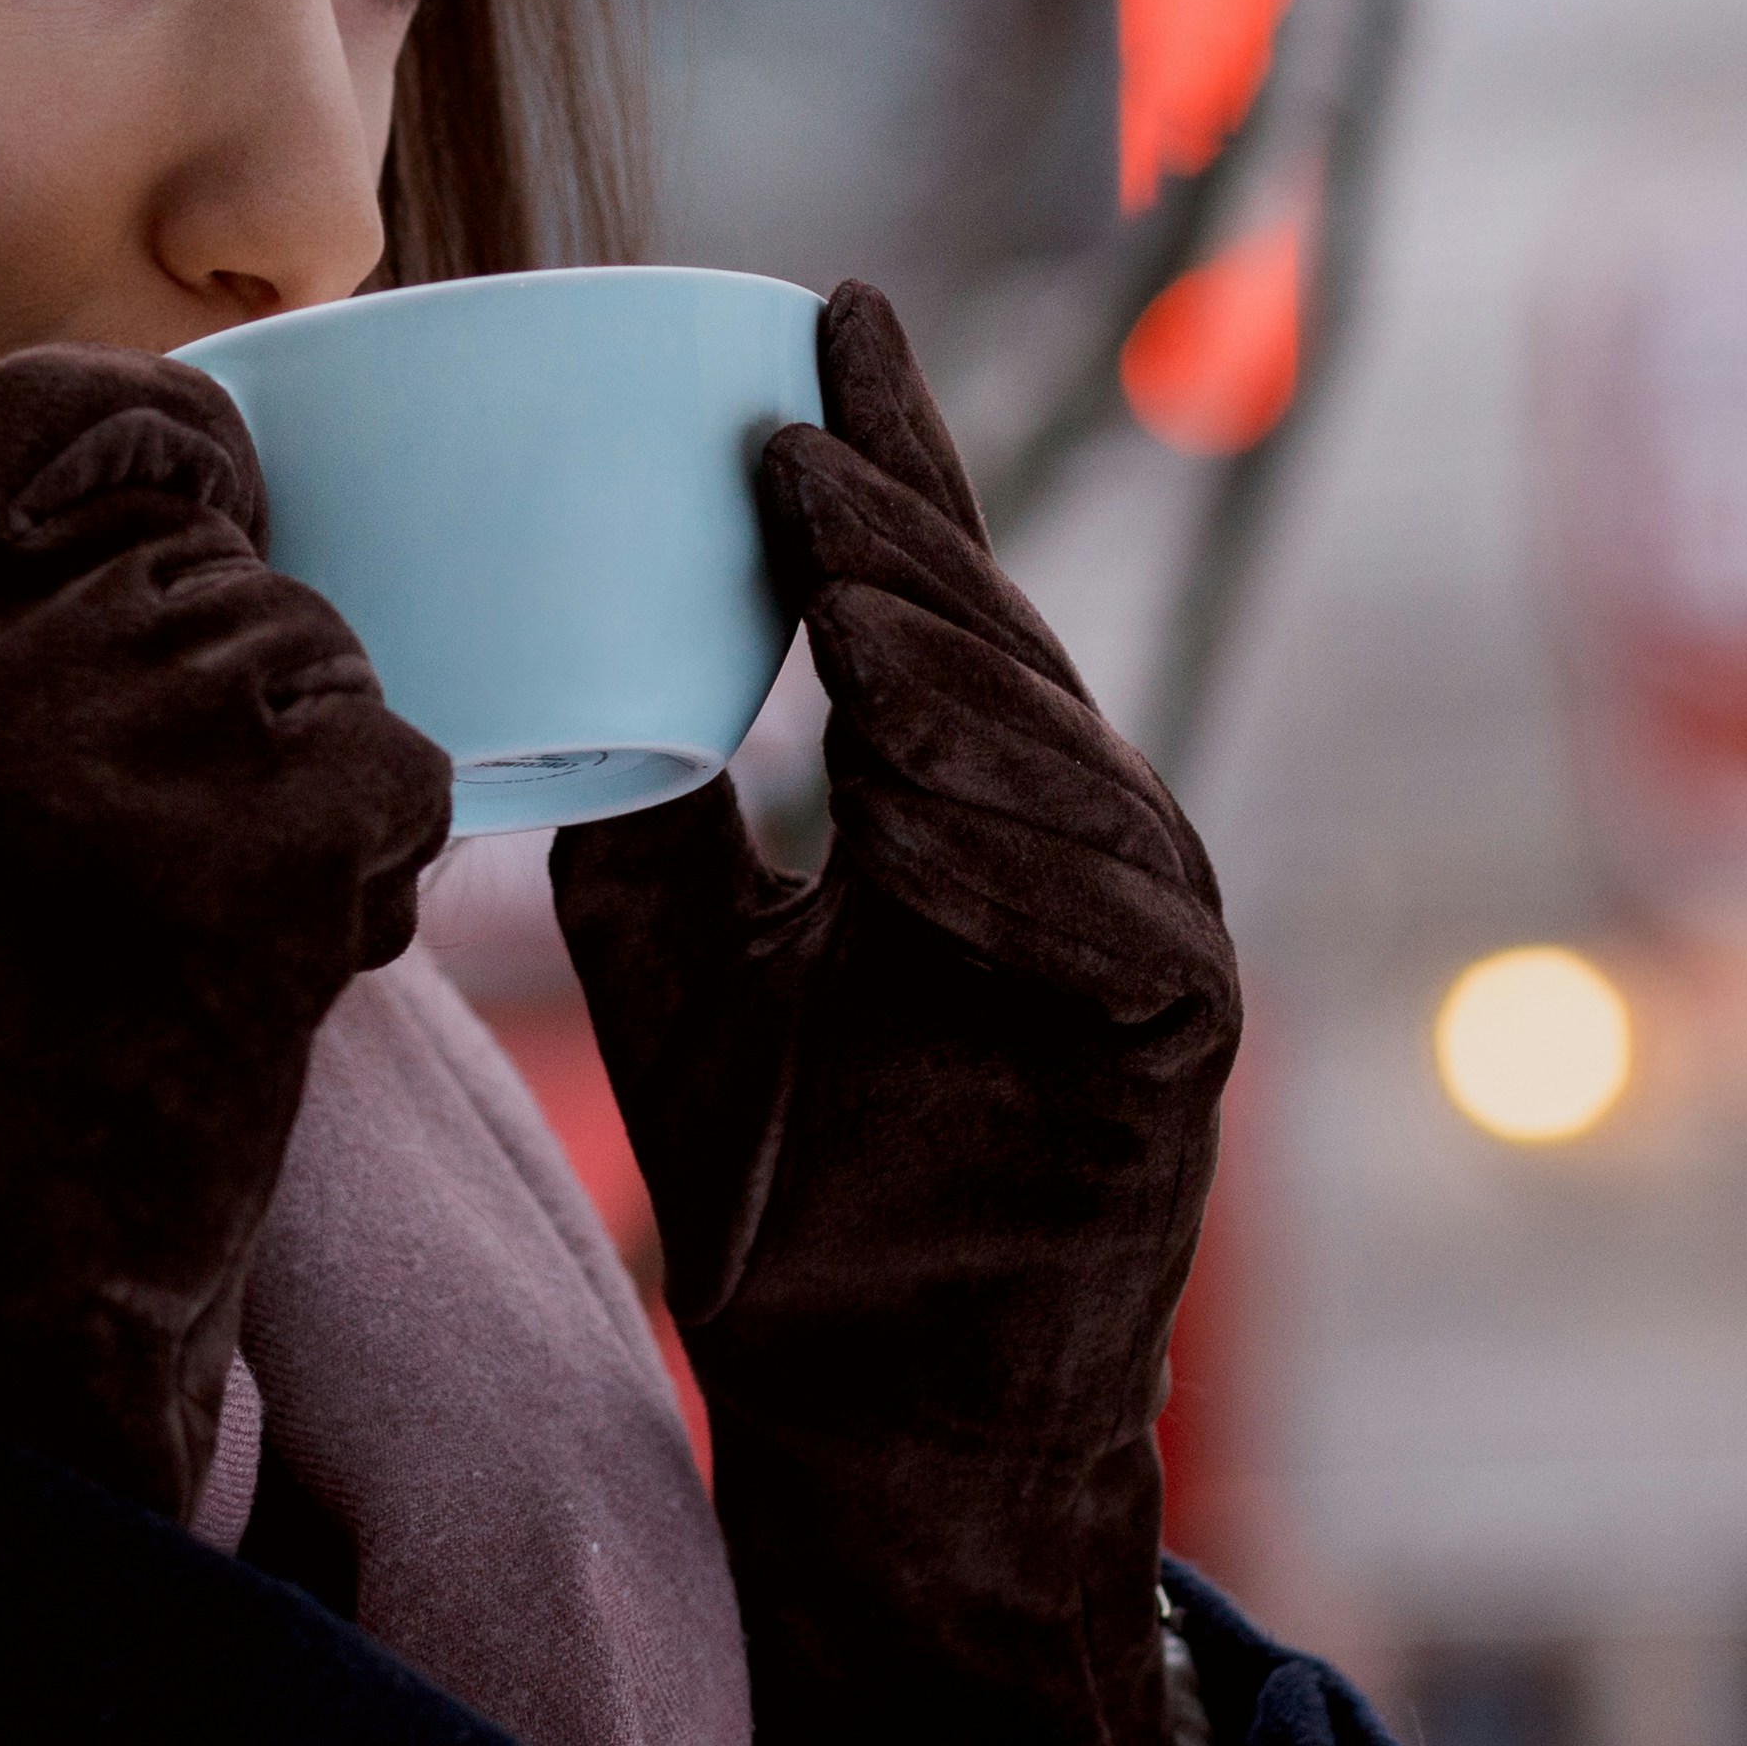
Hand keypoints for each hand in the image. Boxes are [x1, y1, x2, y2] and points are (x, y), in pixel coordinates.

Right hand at [0, 346, 450, 1517]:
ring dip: (314, 797)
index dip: (168, 443)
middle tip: (164, 862)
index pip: (62, 400)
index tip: (204, 511)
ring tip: (195, 940)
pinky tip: (265, 979)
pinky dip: (374, 875)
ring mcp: (136, 734)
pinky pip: (403, 772)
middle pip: (233, 558)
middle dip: (252, 690)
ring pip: (330, 667)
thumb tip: (194, 518)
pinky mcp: (273, 830)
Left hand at [549, 282, 1239, 1745]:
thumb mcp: (682, 964)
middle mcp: (1080, 846)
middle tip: (795, 423)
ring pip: (1044, 748)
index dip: (887, 455)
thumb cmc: (791, 1201)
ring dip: (936, 648)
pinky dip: (1004, 829)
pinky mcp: (1172, 1040)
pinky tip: (911, 780)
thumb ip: (661, 818)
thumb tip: (574, 656)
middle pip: (987, 647)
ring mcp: (1146, 935)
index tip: (822, 312)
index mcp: (975, 810)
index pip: (928, 598)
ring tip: (831, 551)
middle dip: (895, 524)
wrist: (871, 1433)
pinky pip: (1099, 904)